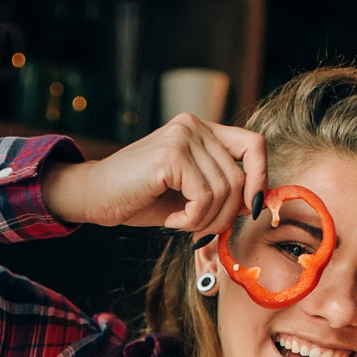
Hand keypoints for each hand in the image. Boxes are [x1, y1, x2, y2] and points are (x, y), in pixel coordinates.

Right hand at [41, 114, 266, 235]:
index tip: (252, 208)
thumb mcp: (188, 195)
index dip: (260, 178)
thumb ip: (221, 191)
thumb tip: (254, 202)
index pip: (253, 145)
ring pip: (224, 191)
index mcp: (201, 131)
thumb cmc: (139, 198)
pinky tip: (171, 221)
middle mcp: (194, 126)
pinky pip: (204, 197)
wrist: (96, 197)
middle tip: (199, 229)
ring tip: (181, 224)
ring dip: (205, 220)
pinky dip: (191, 220)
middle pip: (239, 178)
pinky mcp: (171, 155)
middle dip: (225, 215)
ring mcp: (182, 136)